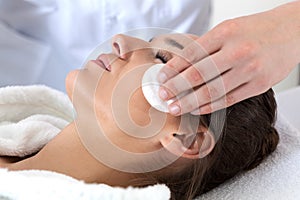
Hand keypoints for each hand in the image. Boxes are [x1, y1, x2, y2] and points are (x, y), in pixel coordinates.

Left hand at [158, 1, 299, 114]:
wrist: (292, 31)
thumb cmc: (255, 30)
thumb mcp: (228, 29)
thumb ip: (207, 46)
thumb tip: (179, 66)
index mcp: (225, 33)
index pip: (191, 55)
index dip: (172, 69)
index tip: (160, 79)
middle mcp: (237, 51)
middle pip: (198, 75)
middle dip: (175, 88)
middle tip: (162, 96)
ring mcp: (250, 69)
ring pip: (212, 91)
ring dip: (189, 102)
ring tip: (174, 107)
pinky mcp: (259, 85)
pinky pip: (228, 99)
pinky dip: (209, 106)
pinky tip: (195, 109)